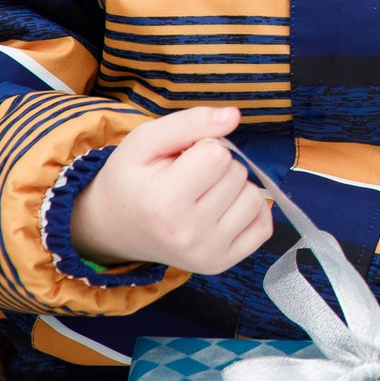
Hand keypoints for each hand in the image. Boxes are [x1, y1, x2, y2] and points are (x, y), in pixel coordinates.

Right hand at [68, 107, 273, 273]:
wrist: (115, 227)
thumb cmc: (132, 179)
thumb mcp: (144, 141)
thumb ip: (189, 122)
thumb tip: (233, 116)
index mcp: (164, 201)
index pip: (218, 154)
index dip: (204, 146)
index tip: (182, 158)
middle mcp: (187, 233)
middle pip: (238, 174)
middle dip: (219, 166)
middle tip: (189, 178)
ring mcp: (207, 253)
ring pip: (255, 197)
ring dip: (235, 188)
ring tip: (203, 194)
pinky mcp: (223, 263)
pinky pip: (264, 226)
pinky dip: (249, 212)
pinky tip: (222, 210)